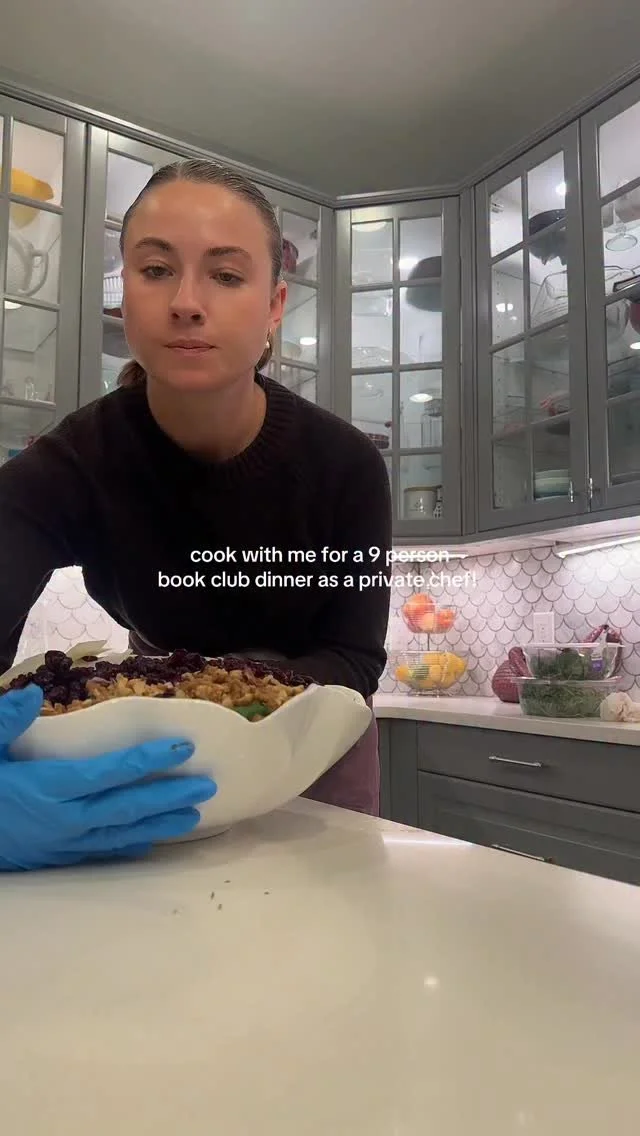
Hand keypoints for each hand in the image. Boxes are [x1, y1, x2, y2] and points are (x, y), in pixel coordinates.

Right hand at [0, 684, 216, 870]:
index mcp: (47, 789)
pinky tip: (153, 841)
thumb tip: (34, 694)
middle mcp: (63, 820)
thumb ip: (5, 722)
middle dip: (169, 795)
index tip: (181, 748)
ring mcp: (62, 844)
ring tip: (195, 815)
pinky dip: (130, 846)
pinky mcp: (57, 859)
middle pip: (126, 807)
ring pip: (121, 835)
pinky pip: (102, 853)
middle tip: (207, 783)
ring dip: (160, 825)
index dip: (147, 761)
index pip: (109, 773)